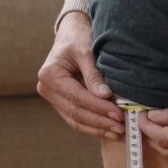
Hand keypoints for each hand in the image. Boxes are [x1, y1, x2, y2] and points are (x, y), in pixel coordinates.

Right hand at [37, 11, 123, 139]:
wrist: (70, 33)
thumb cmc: (78, 38)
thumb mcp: (86, 50)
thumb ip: (94, 74)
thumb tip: (105, 96)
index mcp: (49, 75)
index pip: (77, 97)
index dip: (98, 107)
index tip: (118, 113)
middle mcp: (46, 89)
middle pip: (75, 112)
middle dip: (99, 121)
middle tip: (121, 127)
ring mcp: (52, 98)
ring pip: (74, 120)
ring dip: (97, 128)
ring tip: (117, 133)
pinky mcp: (60, 103)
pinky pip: (75, 119)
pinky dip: (92, 126)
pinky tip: (108, 130)